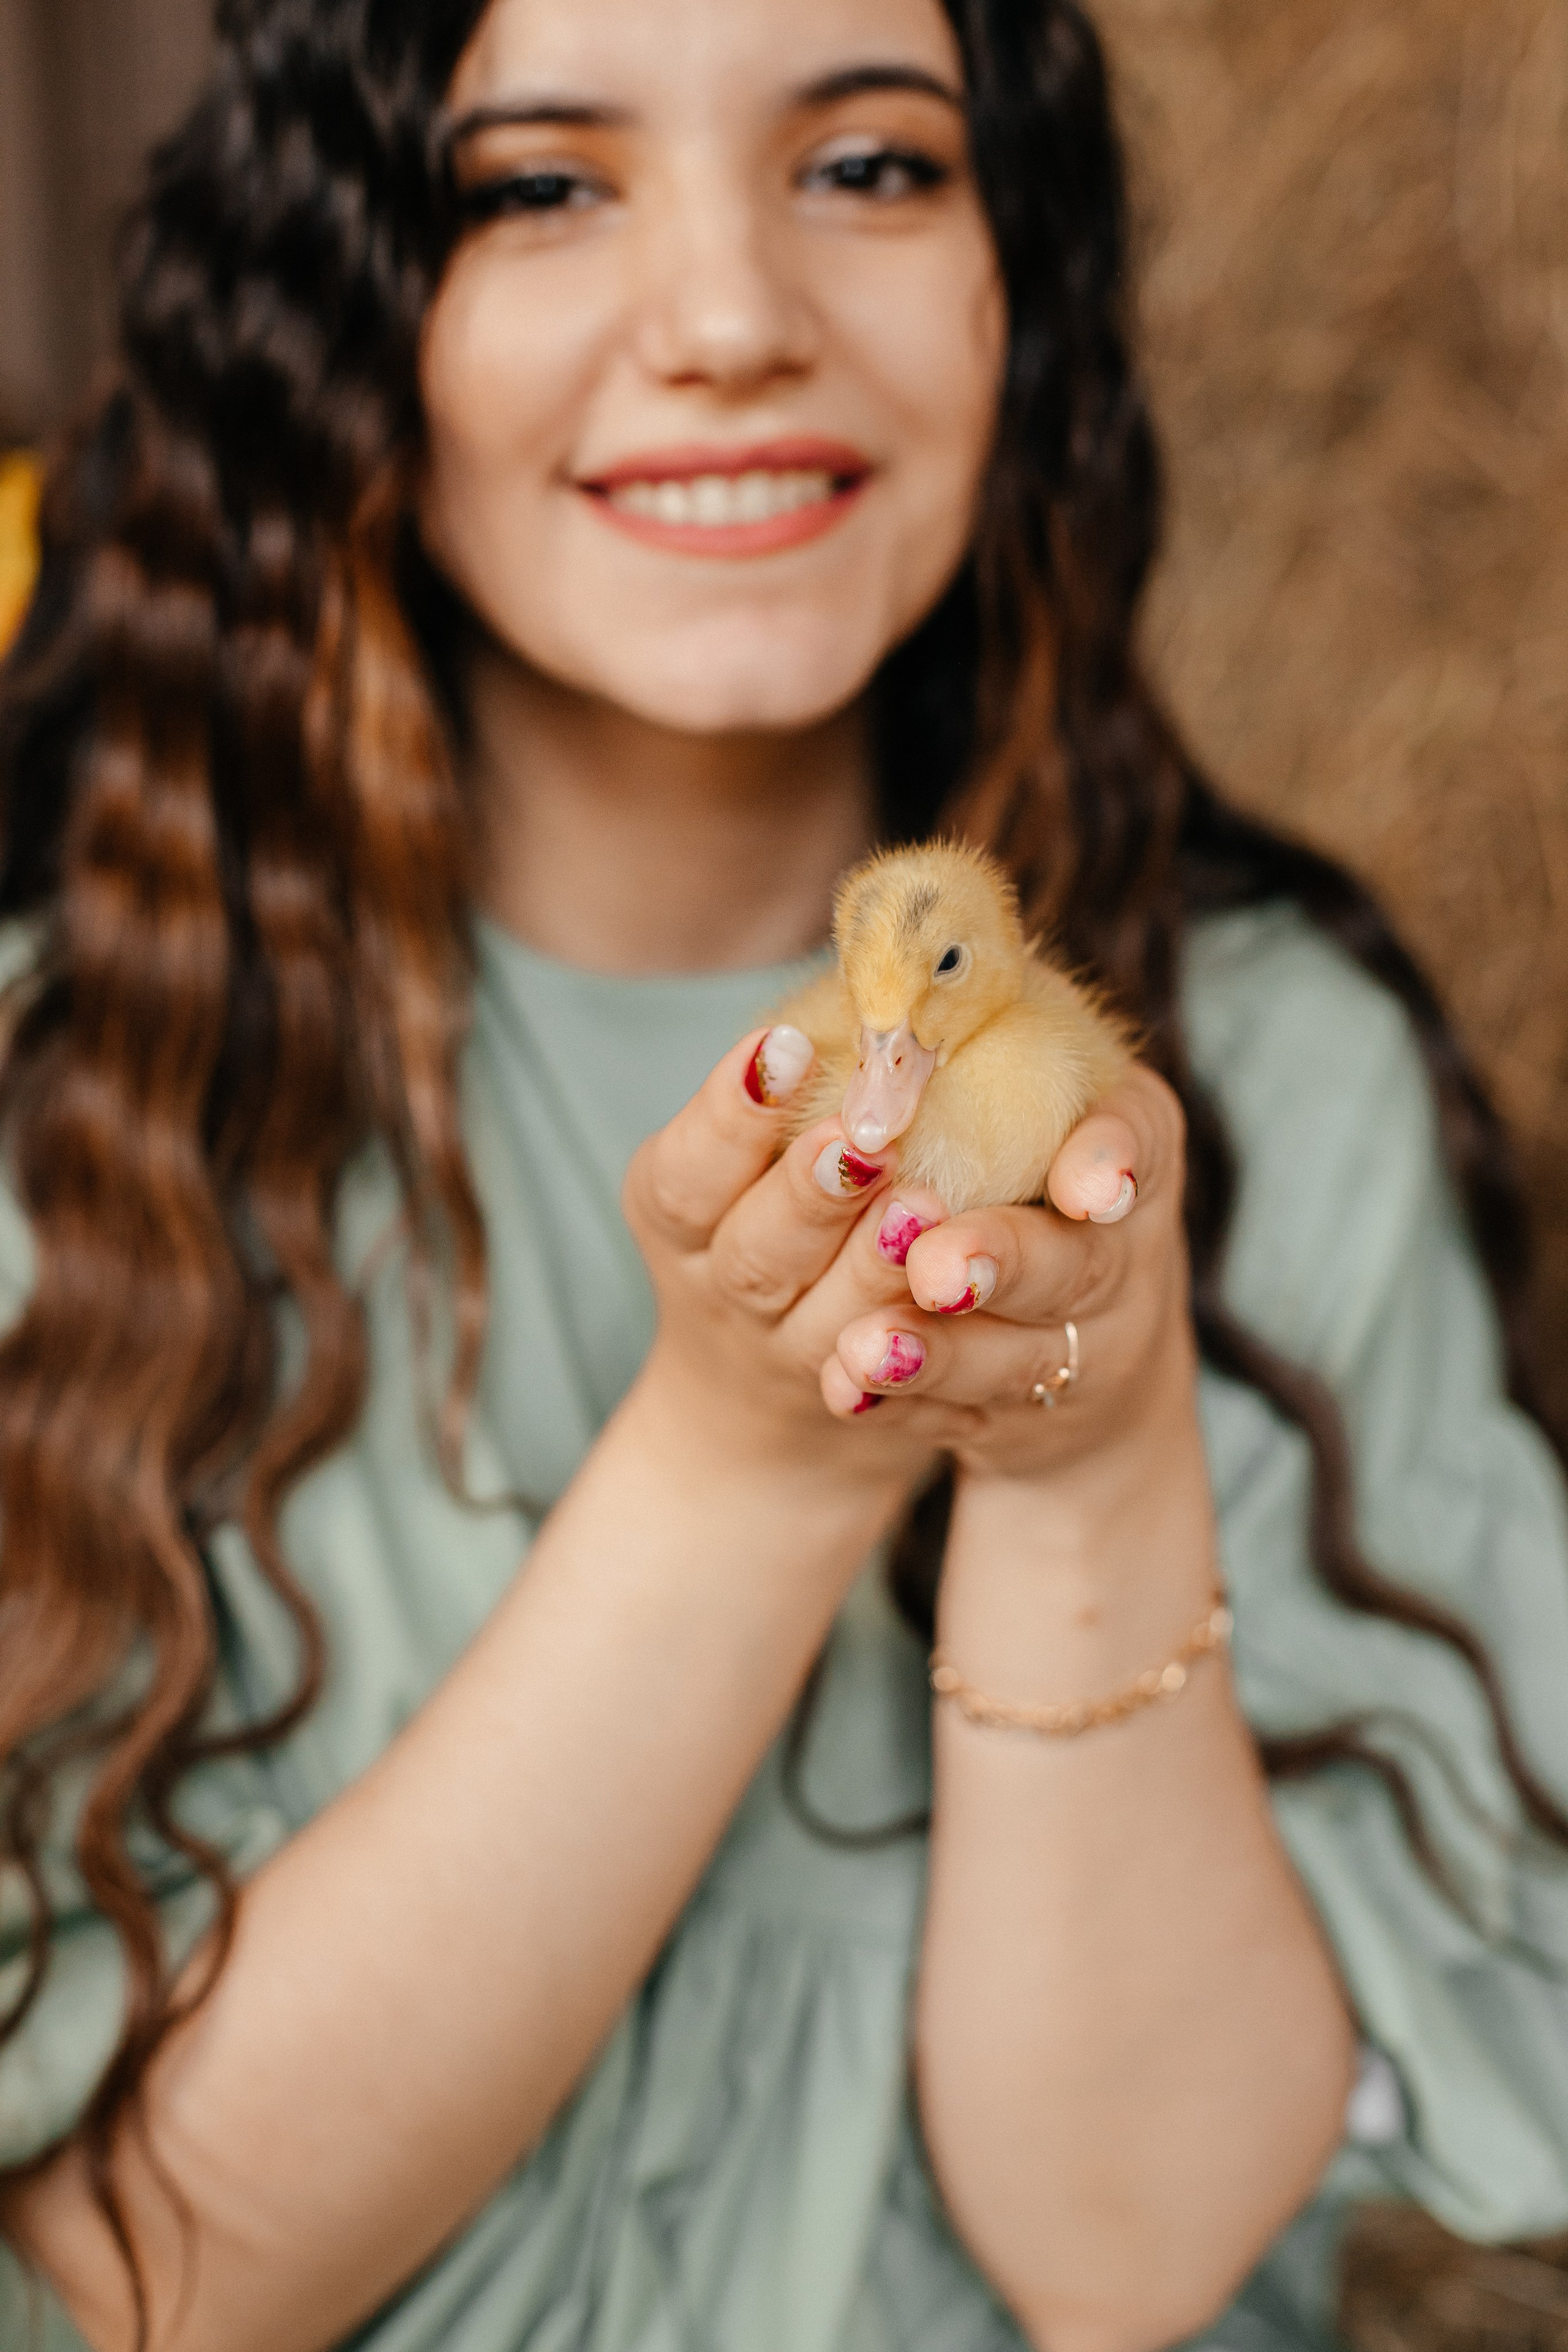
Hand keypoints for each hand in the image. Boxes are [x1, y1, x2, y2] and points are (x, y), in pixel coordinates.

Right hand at [620, 1025, 950, 1502]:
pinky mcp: (861, 1409)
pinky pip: (894, 1398)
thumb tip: (882, 950)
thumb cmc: (769, 1200)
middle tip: (866, 1138)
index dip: (729, 1113)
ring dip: (874, 1272)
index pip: (687, 1168)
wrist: (763, 1379)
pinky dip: (925, 1363)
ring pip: (828, 1328)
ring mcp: (790, 1359)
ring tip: (926, 1210)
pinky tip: (967, 1319)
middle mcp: (722, 1289)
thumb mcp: (745, 1140)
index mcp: (678, 1208)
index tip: (783, 1043)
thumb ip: (801, 1070)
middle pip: (756, 1254)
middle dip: (810, 1194)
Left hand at [821, 1068, 1195, 1492]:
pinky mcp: (1013, 1416)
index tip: (1091, 1185)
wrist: (1081, 1340)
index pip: (1140, 1136)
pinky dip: (901, 1404)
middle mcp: (1115, 1256)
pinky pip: (957, 1416)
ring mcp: (1070, 1350)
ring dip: (934, 1351)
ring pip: (1006, 1359)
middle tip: (934, 1265)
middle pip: (1068, 1267)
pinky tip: (845, 1388)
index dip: (1113, 1157)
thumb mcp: (1046, 1081)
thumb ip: (982, 1028)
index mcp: (1131, 1145)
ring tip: (866, 1346)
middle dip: (998, 1262)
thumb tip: (889, 956)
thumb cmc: (1036, 1164)